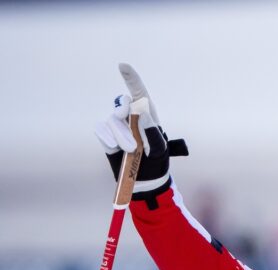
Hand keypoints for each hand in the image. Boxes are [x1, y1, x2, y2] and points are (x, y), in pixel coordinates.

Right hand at [95, 63, 187, 195]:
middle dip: (125, 117)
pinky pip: (101, 129)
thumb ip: (151, 131)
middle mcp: (130, 115)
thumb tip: (141, 111)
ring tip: (130, 151)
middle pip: (121, 103)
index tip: (122, 66)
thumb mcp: (159, 149)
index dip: (131, 78)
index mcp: (147, 114)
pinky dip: (108, 140)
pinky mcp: (105, 134)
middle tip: (134, 141)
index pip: (139, 92)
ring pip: (111, 120)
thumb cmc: (156, 162)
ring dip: (121, 136)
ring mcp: (116, 124)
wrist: (143, 179)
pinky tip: (116, 150)